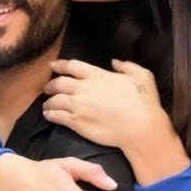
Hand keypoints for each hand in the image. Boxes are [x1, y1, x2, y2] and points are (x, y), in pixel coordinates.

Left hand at [43, 58, 165, 149]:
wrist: (140, 128)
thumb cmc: (144, 103)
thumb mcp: (142, 76)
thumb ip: (127, 66)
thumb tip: (114, 62)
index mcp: (98, 75)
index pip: (72, 66)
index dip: (60, 65)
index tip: (53, 66)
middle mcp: (84, 88)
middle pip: (59, 83)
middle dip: (51, 85)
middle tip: (47, 88)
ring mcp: (78, 106)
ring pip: (55, 100)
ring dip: (48, 101)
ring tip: (46, 105)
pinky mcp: (77, 122)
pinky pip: (58, 116)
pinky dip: (51, 114)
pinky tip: (49, 115)